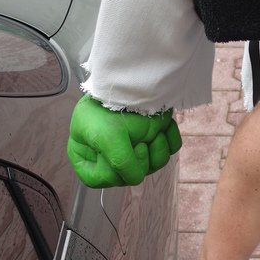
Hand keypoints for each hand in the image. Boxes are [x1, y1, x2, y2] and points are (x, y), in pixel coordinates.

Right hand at [67, 95, 181, 186]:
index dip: (113, 171)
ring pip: (155, 164)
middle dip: (139, 156)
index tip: (118, 152)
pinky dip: (169, 137)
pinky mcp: (154, 141)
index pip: (102, 179)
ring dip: (156, 147)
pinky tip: (163, 126)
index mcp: (88, 160)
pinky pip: (170, 149)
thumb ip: (120, 164)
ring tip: (150, 130)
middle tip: (137, 139)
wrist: (124, 80)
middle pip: (134, 175)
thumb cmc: (104, 107)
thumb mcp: (106, 138)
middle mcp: (112, 160)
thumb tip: (137, 178)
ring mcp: (135, 151)